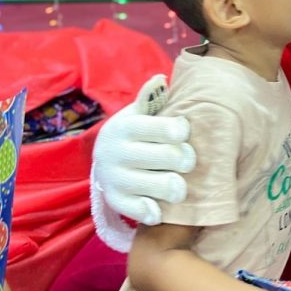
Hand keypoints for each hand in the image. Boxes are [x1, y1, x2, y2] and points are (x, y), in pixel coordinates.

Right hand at [92, 74, 194, 224]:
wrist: (103, 159)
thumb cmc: (135, 132)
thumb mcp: (139, 112)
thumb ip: (152, 98)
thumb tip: (160, 79)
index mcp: (126, 127)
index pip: (165, 128)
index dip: (181, 130)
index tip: (183, 132)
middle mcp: (118, 153)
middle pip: (171, 157)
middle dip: (186, 159)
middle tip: (187, 160)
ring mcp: (116, 179)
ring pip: (165, 186)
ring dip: (178, 187)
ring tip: (179, 184)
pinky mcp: (116, 202)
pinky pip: (144, 212)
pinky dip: (157, 211)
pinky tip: (161, 205)